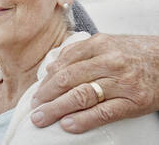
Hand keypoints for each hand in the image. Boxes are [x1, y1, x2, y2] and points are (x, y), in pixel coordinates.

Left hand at [30, 33, 158, 132]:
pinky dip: (83, 120)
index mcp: (99, 45)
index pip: (64, 63)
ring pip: (82, 95)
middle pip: (69, 79)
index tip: (37, 91)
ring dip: (58, 108)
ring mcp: (122, 82)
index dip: (47, 79)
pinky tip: (67, 124)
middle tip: (34, 106)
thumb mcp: (107, 44)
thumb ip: (79, 52)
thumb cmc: (133, 54)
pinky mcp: (135, 101)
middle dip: (47, 95)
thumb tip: (51, 68)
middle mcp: (110, 61)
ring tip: (42, 117)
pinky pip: (104, 112)